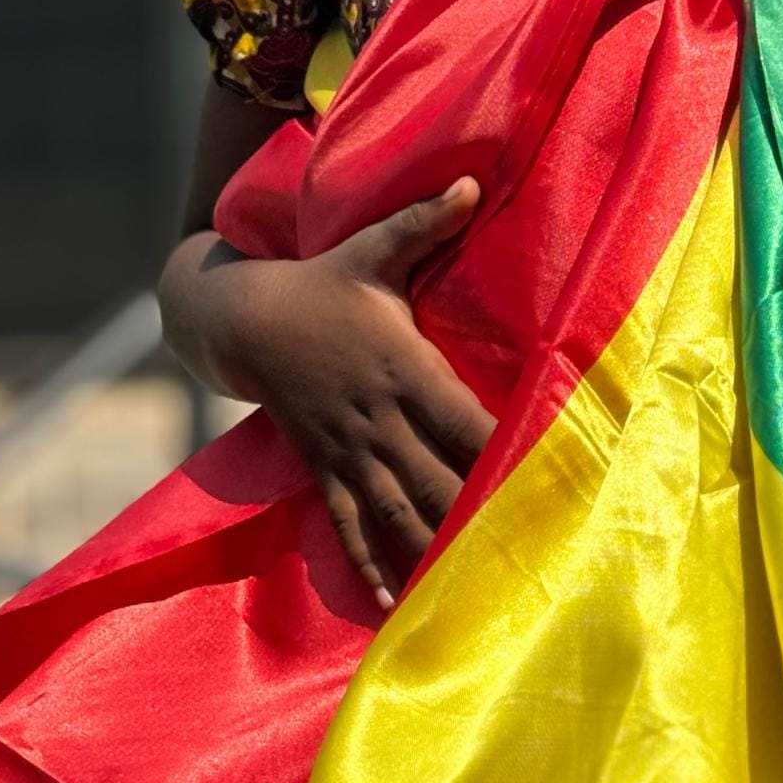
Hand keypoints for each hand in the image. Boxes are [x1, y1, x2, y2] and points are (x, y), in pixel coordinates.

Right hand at [191, 180, 495, 609]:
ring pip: (396, 511)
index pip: (463, 418)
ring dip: (430, 552)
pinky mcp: (324, 466)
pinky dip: (365, 562)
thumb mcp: (369, 249)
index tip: (543, 479)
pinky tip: (386, 602)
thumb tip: (470, 180)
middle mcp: (379, 417)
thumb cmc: (318, 283)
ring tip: (466, 596)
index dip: (502, 450)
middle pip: (436, 478)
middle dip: (477, 519)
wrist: (239, 319)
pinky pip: (346, 523)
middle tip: (523, 558)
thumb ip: (423, 222)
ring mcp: (349, 448)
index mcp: (403, 368)